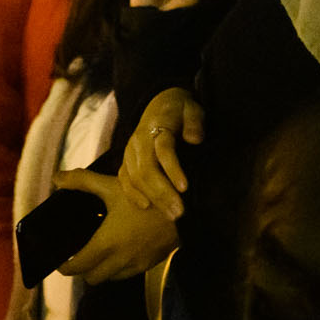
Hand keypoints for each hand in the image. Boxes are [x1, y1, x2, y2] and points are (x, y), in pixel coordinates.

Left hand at [53, 170, 178, 282]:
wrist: (185, 208)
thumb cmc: (146, 196)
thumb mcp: (113, 186)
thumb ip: (82, 181)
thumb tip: (57, 178)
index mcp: (106, 243)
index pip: (77, 267)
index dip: (65, 266)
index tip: (61, 258)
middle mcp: (119, 260)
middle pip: (91, 278)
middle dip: (82, 270)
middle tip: (79, 254)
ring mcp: (135, 265)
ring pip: (109, 278)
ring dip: (100, 270)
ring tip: (98, 252)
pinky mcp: (149, 264)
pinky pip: (126, 274)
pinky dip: (118, 268)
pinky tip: (119, 251)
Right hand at [119, 88, 201, 220]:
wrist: (159, 104)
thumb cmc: (181, 110)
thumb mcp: (193, 109)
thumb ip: (195, 122)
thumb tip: (195, 139)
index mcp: (157, 126)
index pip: (163, 149)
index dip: (173, 169)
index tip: (186, 188)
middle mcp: (139, 140)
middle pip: (146, 169)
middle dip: (162, 193)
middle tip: (180, 212)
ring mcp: (130, 151)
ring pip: (135, 178)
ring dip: (153, 198)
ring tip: (171, 215)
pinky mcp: (126, 160)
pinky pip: (124, 179)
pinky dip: (133, 194)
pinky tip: (146, 207)